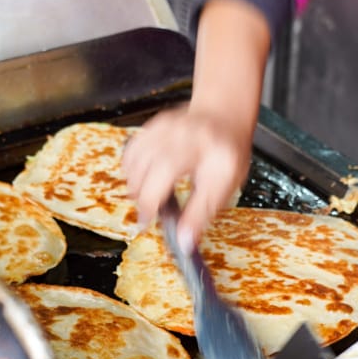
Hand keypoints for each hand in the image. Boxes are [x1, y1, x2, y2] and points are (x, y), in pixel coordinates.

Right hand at [122, 0, 270, 247]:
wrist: (224, 117)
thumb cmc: (226, 153)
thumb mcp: (224, 187)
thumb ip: (201, 214)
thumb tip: (183, 242)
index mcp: (202, 146)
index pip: (167, 168)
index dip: (152, 198)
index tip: (145, 222)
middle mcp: (180, 131)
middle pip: (147, 165)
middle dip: (142, 195)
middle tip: (147, 213)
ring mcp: (164, 125)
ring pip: (135, 158)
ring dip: (135, 184)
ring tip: (148, 197)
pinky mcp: (153, 125)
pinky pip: (131, 150)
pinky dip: (131, 169)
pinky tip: (141, 180)